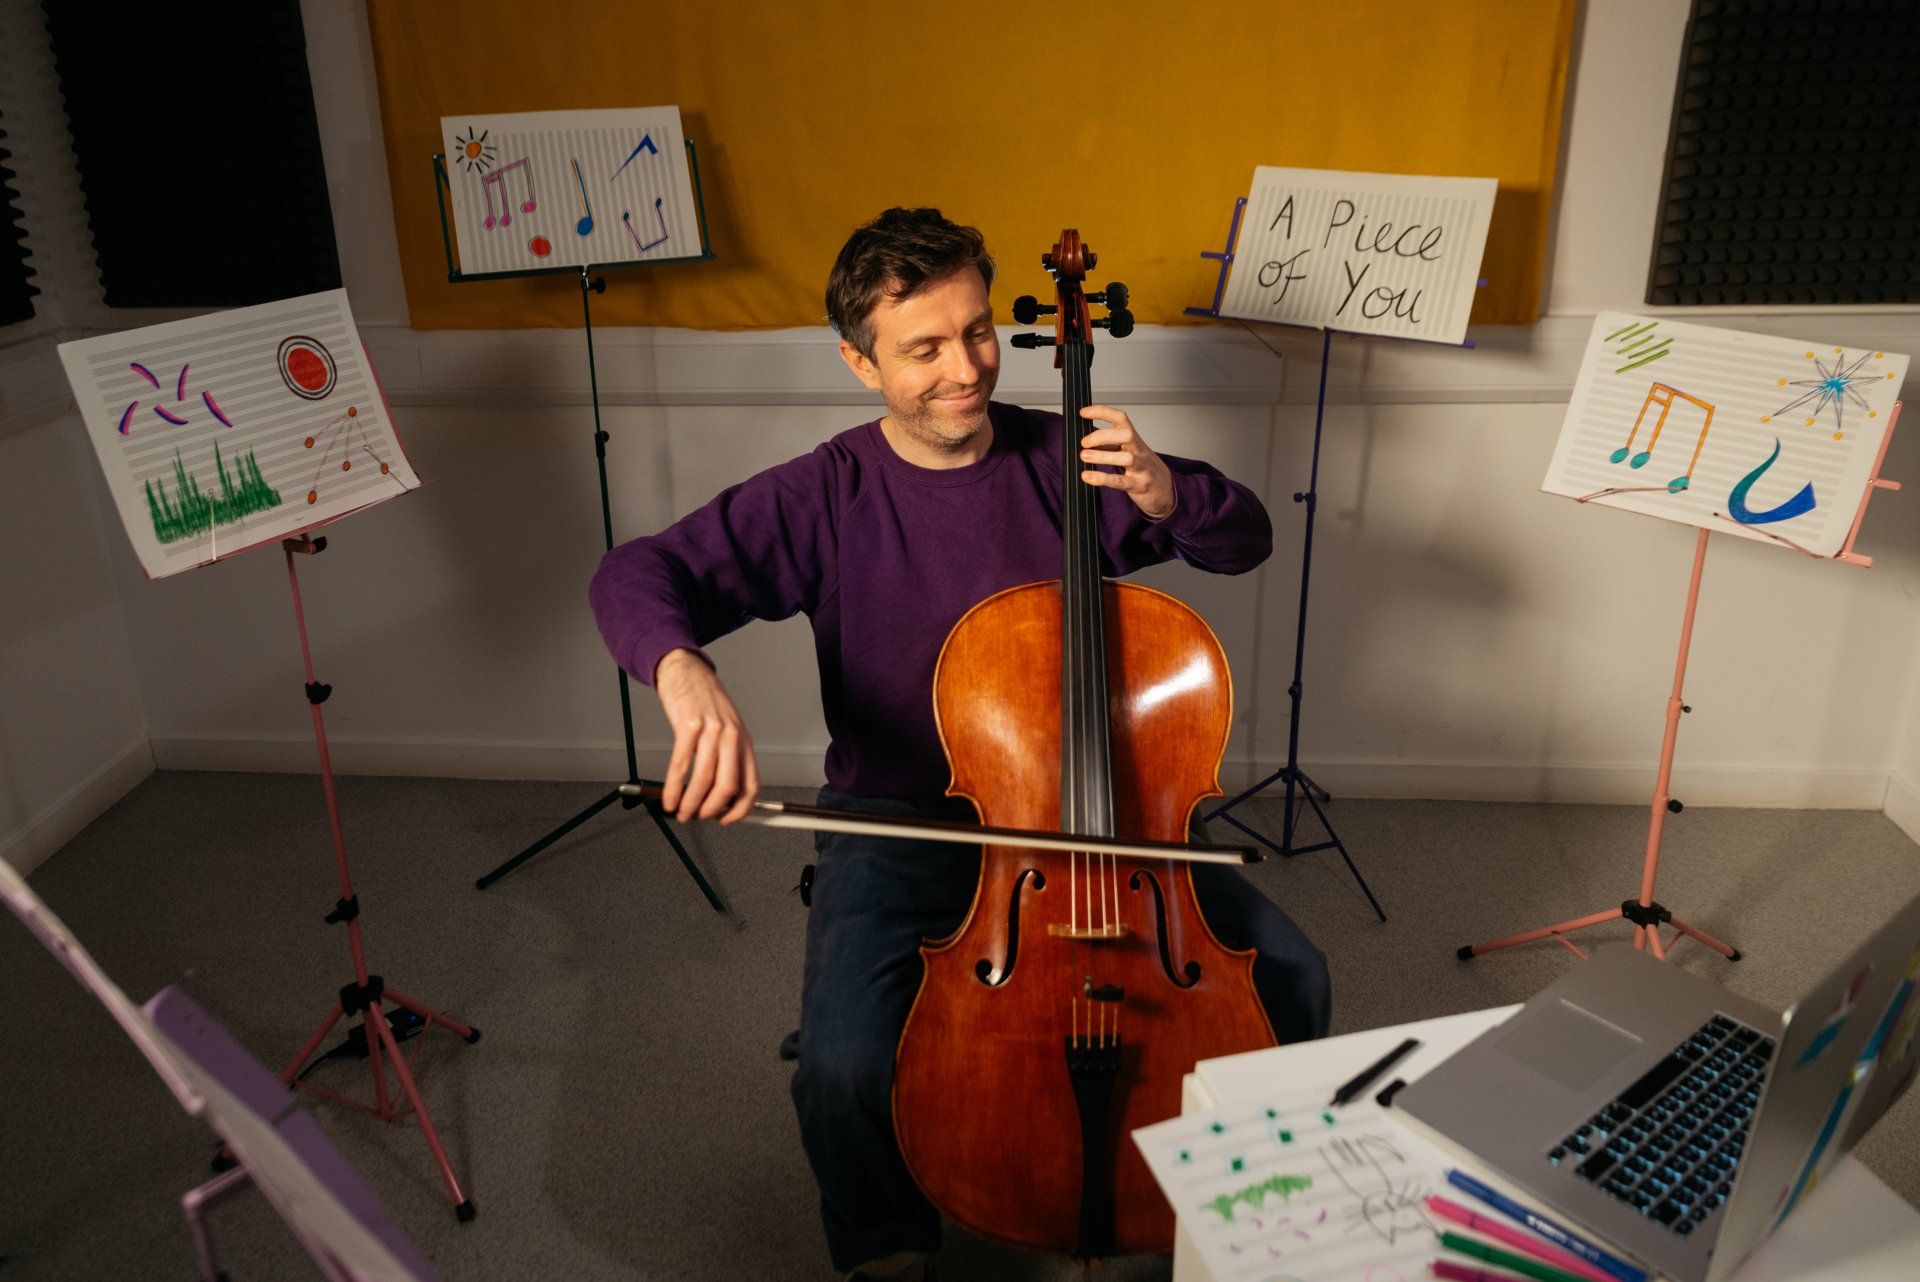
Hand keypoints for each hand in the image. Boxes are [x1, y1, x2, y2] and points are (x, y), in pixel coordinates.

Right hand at [654, 648, 759, 823]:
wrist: (687, 672)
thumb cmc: (706, 703)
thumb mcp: (728, 729)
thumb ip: (728, 758)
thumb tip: (720, 796)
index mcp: (744, 742)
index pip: (751, 785)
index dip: (740, 809)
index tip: (726, 821)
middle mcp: (731, 737)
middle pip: (728, 786)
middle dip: (711, 810)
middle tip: (697, 818)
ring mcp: (711, 730)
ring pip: (703, 779)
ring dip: (690, 803)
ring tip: (681, 812)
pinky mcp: (688, 726)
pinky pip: (681, 765)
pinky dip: (673, 788)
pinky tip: (668, 798)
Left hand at [1078, 405, 1175, 519]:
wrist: (1166, 490)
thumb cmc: (1144, 468)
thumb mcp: (1129, 452)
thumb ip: (1111, 445)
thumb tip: (1087, 440)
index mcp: (1134, 440)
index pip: (1121, 419)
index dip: (1102, 412)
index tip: (1084, 412)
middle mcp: (1139, 451)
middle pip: (1126, 435)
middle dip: (1103, 435)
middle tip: (1084, 442)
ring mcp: (1141, 468)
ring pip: (1126, 458)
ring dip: (1102, 456)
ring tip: (1084, 456)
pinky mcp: (1139, 485)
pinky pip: (1120, 481)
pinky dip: (1102, 478)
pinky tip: (1088, 476)